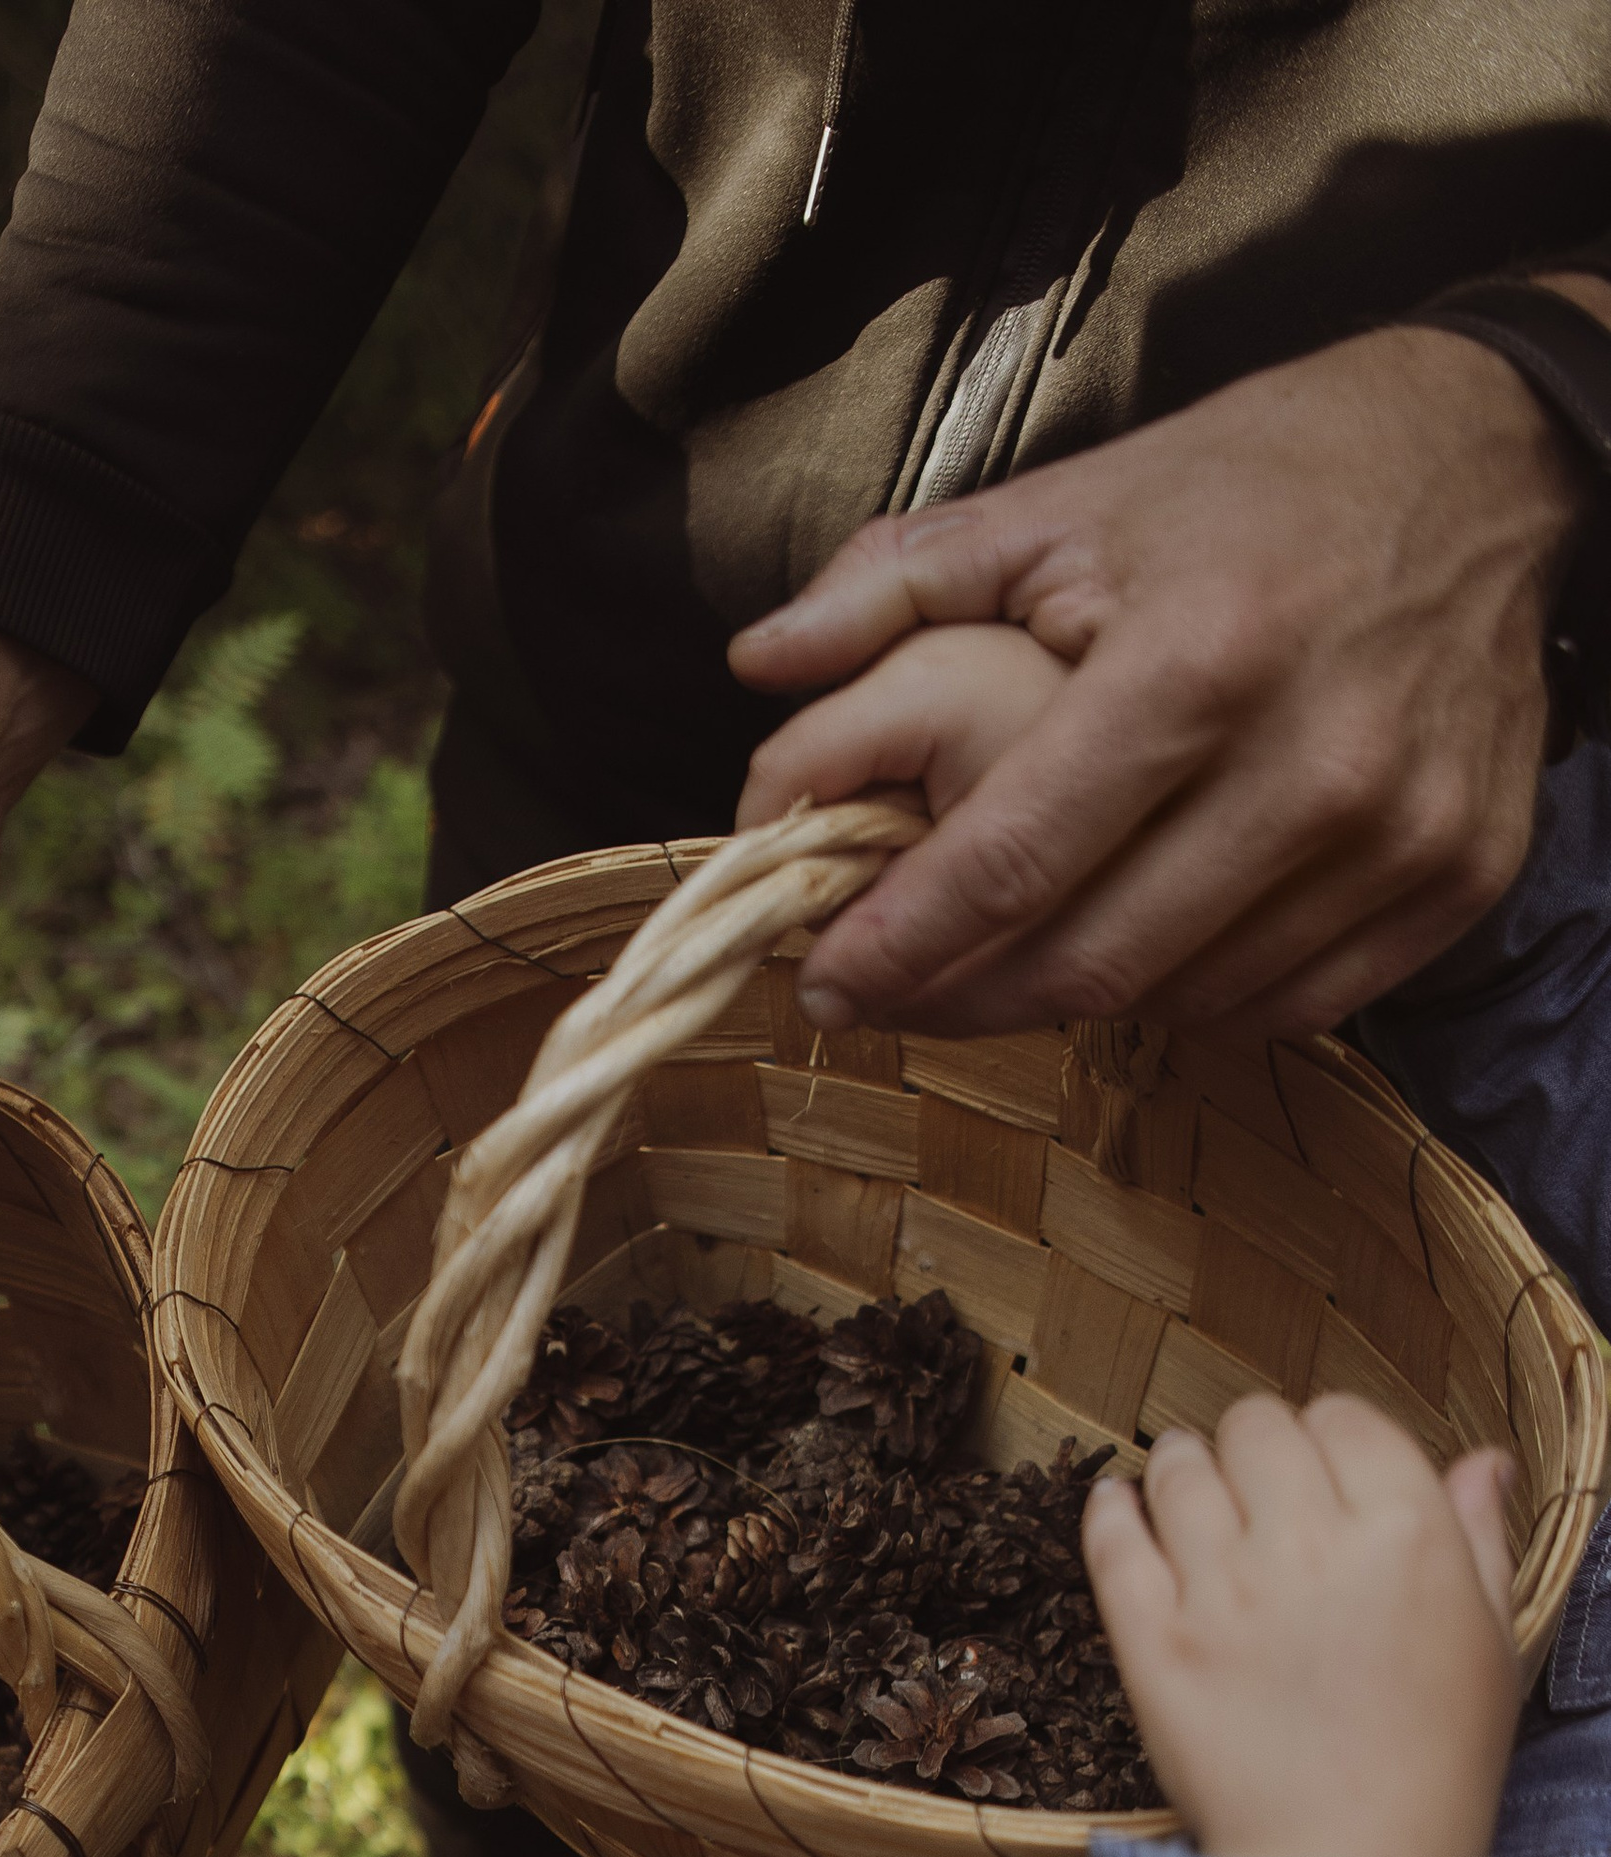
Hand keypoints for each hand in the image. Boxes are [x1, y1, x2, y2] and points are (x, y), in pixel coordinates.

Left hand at [729, 319, 1591, 1039]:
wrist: (1487, 462)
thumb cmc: (1254, 485)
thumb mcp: (1068, 501)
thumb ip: (897, 582)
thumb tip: (758, 661)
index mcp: (1196, 659)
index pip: (1014, 859)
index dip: (901, 943)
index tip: (825, 984)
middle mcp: (1309, 761)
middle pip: (1090, 962)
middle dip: (964, 996)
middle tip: (894, 991)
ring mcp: (1398, 832)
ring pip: (1185, 1001)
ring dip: (1078, 999)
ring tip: (1016, 954)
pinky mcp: (1457, 877)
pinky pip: (1287, 1006)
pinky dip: (1199, 999)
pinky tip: (1148, 944)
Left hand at [1082, 1396, 1518, 1856]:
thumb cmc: (1434, 1758)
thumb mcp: (1490, 1639)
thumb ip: (1478, 1537)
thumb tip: (1479, 1461)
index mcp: (1405, 1533)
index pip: (1346, 1418)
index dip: (1331, 1434)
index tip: (1324, 1466)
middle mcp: (1309, 1545)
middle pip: (1257, 1427)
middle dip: (1255, 1442)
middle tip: (1254, 1480)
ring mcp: (1222, 1591)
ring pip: (1180, 1470)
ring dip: (1184, 1466)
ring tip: (1190, 1489)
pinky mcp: (1152, 1641)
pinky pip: (1112, 1541)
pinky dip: (1110, 1512)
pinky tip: (1119, 1509)